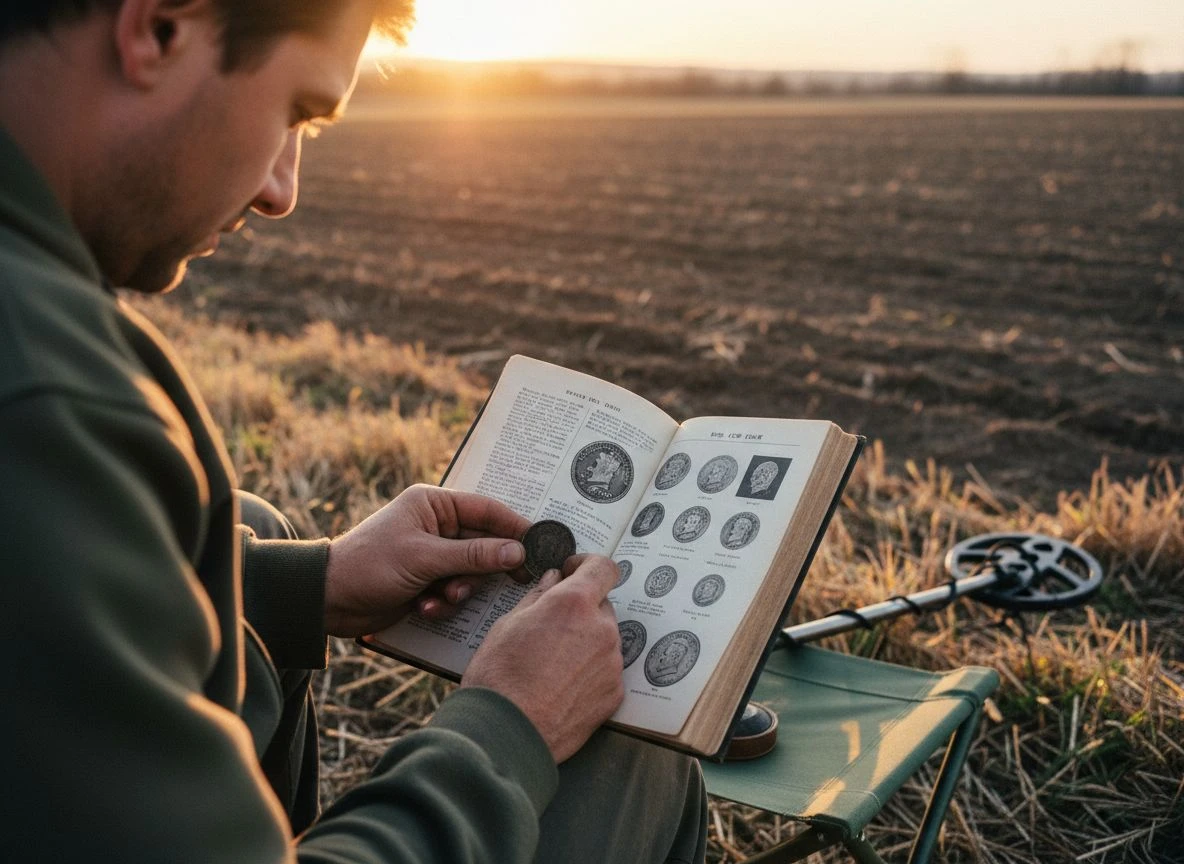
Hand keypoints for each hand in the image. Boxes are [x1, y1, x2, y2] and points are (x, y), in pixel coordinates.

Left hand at [324, 485, 531, 636]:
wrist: (328, 601)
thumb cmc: (370, 565)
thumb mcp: (424, 558)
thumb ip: (474, 555)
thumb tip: (518, 552)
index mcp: (433, 504)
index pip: (487, 509)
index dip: (515, 526)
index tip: (541, 544)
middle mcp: (436, 525)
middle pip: (484, 543)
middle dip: (484, 567)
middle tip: (516, 581)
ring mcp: (432, 554)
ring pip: (472, 571)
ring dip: (461, 589)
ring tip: (442, 596)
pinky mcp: (427, 580)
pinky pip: (454, 590)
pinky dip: (444, 601)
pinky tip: (424, 606)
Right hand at [462, 555, 623, 763]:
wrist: (506, 735)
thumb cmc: (498, 678)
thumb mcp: (507, 625)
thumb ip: (537, 597)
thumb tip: (553, 580)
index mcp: (573, 603)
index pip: (603, 568)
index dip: (588, 565)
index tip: (573, 572)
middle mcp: (601, 629)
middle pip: (601, 606)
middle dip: (581, 610)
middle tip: (551, 627)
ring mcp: (611, 663)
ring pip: (604, 639)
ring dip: (585, 642)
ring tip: (551, 663)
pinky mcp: (614, 694)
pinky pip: (606, 670)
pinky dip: (589, 671)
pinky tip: (561, 685)